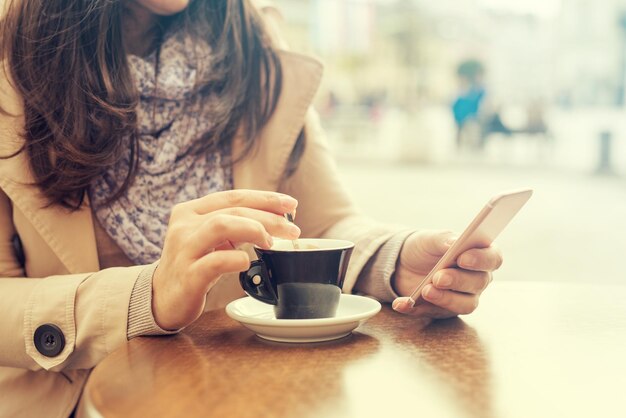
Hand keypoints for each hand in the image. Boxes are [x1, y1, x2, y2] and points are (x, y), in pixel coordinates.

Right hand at [152, 190, 300, 329]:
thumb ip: (235, 225)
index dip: (265, 198)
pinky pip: (215, 262)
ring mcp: (184, 250)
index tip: (291, 204)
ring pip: (221, 226)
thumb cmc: (194, 265)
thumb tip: (276, 218)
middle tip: (293, 229)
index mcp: (191, 211)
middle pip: (232, 210)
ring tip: (271, 242)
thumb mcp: (211, 239)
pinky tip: (247, 262)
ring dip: (254, 230)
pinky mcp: (188, 275)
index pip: (233, 197)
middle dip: (268, 217)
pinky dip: (236, 259)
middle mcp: (185, 225)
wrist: (162, 298)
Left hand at [391, 230, 502, 318]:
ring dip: (444, 298)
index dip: (481, 260)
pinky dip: (416, 308)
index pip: (493, 258)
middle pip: (478, 283)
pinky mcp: (444, 311)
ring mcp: (463, 297)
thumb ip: (444, 240)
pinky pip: (433, 313)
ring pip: (464, 304)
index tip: (462, 258)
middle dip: (458, 280)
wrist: (403, 264)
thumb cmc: (425, 248)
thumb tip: (454, 243)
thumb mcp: (430, 239)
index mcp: (480, 255)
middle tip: (438, 277)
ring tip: (425, 290)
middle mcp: (477, 279)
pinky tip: (401, 303)